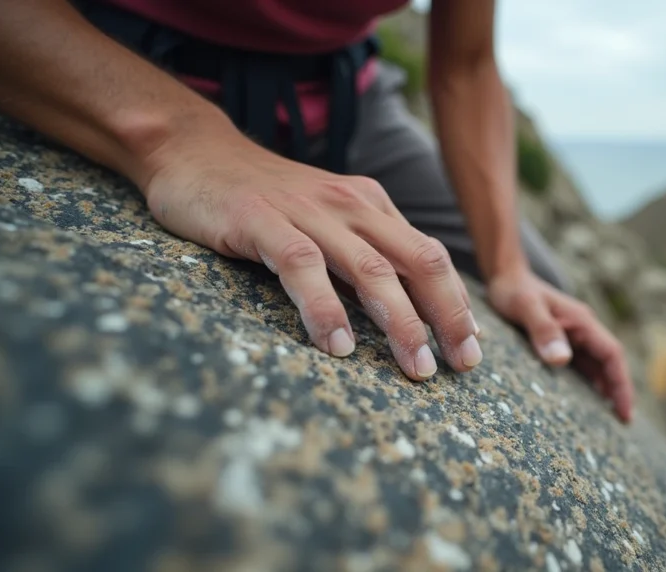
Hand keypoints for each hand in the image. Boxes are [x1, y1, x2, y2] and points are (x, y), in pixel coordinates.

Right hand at [141, 130, 481, 380]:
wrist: (194, 151)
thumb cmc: (264, 199)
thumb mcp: (326, 221)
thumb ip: (362, 254)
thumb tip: (405, 311)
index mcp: (371, 206)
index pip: (429, 256)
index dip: (456, 302)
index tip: (471, 346)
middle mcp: (351, 205)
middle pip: (417, 262)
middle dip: (446, 316)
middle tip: (462, 366)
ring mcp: (308, 211)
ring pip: (371, 269)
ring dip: (400, 323)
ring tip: (417, 368)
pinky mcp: (261, 220)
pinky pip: (303, 267)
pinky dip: (325, 309)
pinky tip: (339, 347)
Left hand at [487, 268, 633, 421]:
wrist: (505, 275)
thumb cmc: (514, 290)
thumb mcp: (525, 307)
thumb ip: (543, 330)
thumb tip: (562, 360)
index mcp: (582, 321)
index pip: (612, 355)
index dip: (621, 383)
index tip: (624, 410)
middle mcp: (583, 329)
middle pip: (610, 363)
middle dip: (619, 391)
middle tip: (623, 422)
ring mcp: (574, 335)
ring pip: (598, 366)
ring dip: (606, 389)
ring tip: (609, 419)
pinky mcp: (562, 341)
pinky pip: (582, 365)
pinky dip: (589, 383)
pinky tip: (584, 402)